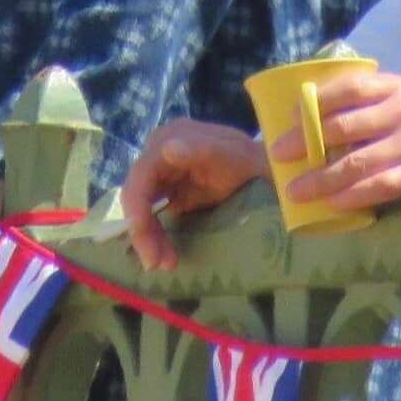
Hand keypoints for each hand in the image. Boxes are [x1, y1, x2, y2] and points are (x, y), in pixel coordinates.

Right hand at [121, 119, 265, 269]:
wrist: (264, 173)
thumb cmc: (250, 163)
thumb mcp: (231, 157)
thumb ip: (201, 150)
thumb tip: (167, 149)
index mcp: (170, 137)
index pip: (141, 172)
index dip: (136, 204)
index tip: (140, 233)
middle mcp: (159, 152)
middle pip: (137, 192)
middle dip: (142, 229)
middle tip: (154, 262)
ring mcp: (162, 172)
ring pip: (141, 208)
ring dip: (148, 237)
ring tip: (164, 264)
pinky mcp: (167, 191)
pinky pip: (152, 215)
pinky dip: (156, 236)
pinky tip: (166, 255)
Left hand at [273, 71, 400, 211]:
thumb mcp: (397, 92)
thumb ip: (363, 99)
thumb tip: (306, 110)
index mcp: (392, 86)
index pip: (347, 88)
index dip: (314, 103)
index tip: (289, 119)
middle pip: (345, 126)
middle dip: (307, 142)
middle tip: (280, 155)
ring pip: (358, 162)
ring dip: (323, 178)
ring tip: (296, 190)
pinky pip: (382, 186)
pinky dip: (355, 195)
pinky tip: (334, 203)